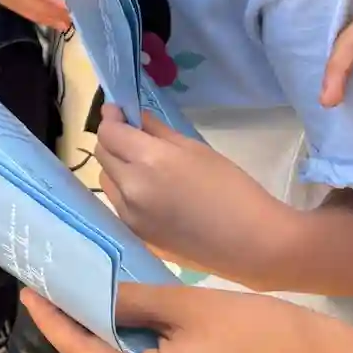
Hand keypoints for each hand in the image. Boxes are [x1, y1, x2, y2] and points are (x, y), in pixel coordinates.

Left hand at [95, 107, 289, 283]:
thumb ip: (158, 132)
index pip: (109, 132)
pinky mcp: (136, 234)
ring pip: (106, 180)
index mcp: (149, 161)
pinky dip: (125, 191)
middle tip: (132, 135)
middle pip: (102, 154)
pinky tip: (150, 191)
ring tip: (141, 165)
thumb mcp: (195, 149)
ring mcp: (130, 215)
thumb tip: (135, 118)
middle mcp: (131, 188)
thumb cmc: (231, 188)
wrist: (249, 242)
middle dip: (113, 140)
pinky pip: (118, 203)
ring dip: (116, 166)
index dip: (111, 118)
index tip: (119, 110)